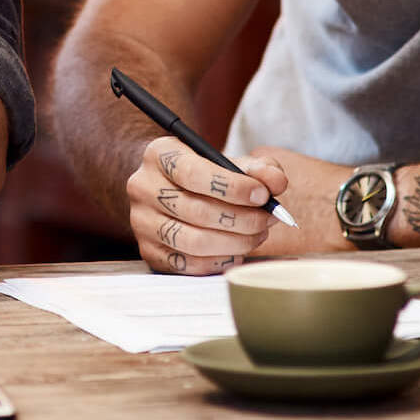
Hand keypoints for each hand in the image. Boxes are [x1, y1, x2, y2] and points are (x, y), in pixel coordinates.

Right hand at [125, 138, 290, 274]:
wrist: (167, 188)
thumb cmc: (203, 174)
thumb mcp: (227, 161)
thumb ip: (256, 168)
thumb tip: (276, 182)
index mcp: (159, 155)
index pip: (193, 173)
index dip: (232, 187)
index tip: (263, 195)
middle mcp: (143, 188)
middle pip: (196, 211)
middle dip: (242, 219)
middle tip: (268, 219)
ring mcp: (142, 222)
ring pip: (192, 241)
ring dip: (235, 242)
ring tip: (257, 234)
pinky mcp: (149, 251)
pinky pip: (188, 264)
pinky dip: (220, 261)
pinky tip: (238, 250)